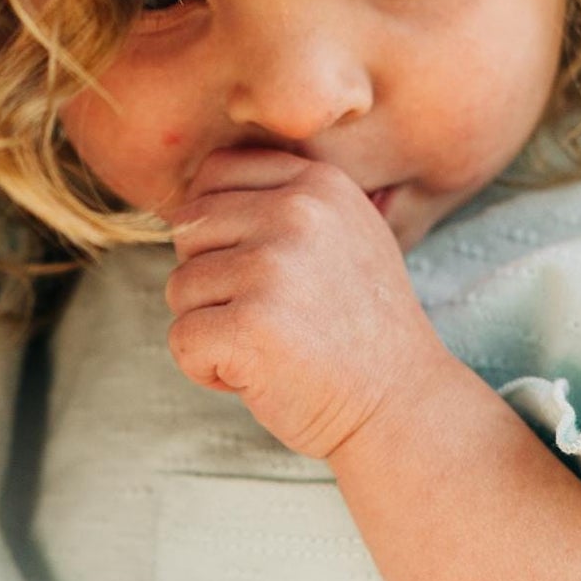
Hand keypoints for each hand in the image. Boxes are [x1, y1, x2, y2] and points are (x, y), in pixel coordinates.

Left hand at [168, 148, 452, 461]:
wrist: (401, 407)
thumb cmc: (358, 329)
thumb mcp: (343, 237)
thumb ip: (282, 203)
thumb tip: (194, 199)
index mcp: (318, 183)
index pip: (215, 173)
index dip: (216, 228)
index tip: (257, 272)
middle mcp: (296, 213)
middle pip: (188, 228)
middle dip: (209, 281)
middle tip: (266, 317)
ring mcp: (272, 267)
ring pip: (180, 287)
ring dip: (211, 328)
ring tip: (271, 346)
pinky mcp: (250, 324)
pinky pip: (182, 339)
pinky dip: (206, 370)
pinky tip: (258, 376)